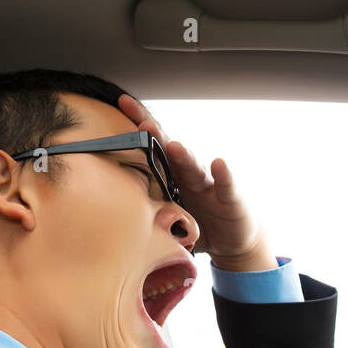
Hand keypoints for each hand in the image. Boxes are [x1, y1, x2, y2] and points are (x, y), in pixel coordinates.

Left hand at [117, 94, 274, 268]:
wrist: (233, 243)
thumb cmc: (198, 228)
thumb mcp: (167, 223)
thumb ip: (146, 218)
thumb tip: (114, 218)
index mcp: (171, 178)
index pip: (153, 148)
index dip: (139, 127)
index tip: (123, 103)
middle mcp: (190, 175)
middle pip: (171, 151)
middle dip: (157, 136)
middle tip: (144, 124)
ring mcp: (211, 185)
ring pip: (195, 168)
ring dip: (185, 157)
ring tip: (175, 147)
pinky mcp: (232, 200)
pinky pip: (226, 186)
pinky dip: (223, 175)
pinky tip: (219, 164)